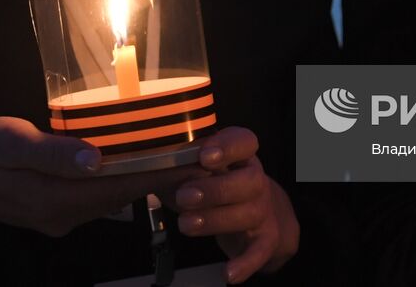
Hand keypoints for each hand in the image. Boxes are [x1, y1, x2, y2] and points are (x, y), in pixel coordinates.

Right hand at [0, 116, 205, 236]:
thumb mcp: (9, 142)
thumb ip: (52, 153)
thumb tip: (95, 159)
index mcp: (53, 197)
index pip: (121, 185)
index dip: (160, 172)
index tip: (194, 162)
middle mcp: (62, 214)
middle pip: (124, 193)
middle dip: (163, 176)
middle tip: (203, 158)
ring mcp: (59, 216)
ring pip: (114, 196)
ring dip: (146, 179)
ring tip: (183, 159)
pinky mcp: (55, 210)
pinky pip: (98, 195)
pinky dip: (123, 180)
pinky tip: (139, 164)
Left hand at [168, 127, 299, 283]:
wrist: (263, 214)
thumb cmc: (221, 185)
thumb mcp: (204, 169)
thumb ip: (184, 163)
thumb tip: (150, 162)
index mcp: (241, 157)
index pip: (244, 141)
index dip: (227, 146)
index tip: (204, 155)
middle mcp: (255, 180)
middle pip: (249, 180)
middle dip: (215, 189)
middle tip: (184, 195)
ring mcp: (262, 210)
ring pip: (249, 213)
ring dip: (216, 220)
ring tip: (186, 225)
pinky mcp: (265, 239)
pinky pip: (259, 252)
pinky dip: (245, 263)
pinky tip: (229, 274)